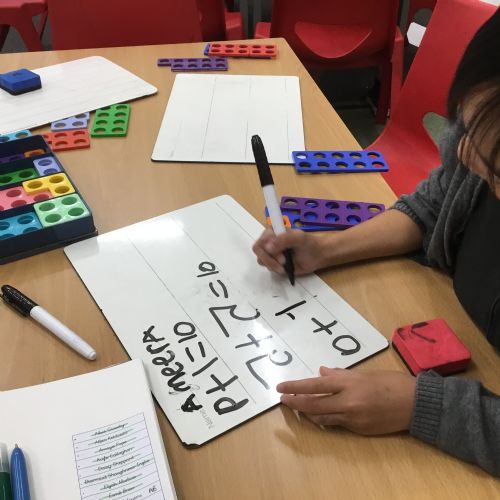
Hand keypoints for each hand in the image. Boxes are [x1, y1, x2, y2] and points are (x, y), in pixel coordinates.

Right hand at [252, 228, 332, 275]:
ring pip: (261, 260)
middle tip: (284, 262)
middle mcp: (269, 241)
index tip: (279, 254)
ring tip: (286, 265)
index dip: (267, 248)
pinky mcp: (274, 263)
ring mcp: (271, 253)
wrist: (317, 255)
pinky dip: (276, 269)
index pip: (261, 240)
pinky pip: (268, 267)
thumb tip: (268, 247)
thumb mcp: (299, 238)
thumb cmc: (309, 244)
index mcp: (273, 231)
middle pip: (258, 251)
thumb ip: (285, 239)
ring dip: (273, 265)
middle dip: (270, 259)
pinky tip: (285, 268)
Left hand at [276, 367, 415, 434]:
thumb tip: (322, 371)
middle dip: (295, 403)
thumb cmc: (391, 382)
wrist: (416, 404)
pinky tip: (322, 414)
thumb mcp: (365, 373)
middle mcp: (348, 401)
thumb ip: (341, 374)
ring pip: (322, 417)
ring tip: (300, 408)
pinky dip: (327, 418)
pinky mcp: (359, 430)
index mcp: (349, 382)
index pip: (314, 385)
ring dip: (308, 413)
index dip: (295, 387)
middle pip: (313, 404)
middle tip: (284, 400)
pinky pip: (337, 424)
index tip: (282, 388)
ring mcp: (353, 418)